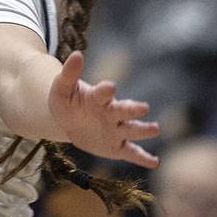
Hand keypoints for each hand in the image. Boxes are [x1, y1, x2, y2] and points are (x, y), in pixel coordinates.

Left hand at [48, 51, 159, 168]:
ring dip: (143, 130)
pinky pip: (132, 153)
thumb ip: (68, 74)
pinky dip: (143, 158)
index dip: (105, 90)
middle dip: (132, 109)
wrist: (69, 122)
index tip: (109, 87)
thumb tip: (76, 54)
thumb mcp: (62, 89)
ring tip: (155, 128)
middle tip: (142, 107)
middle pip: (124, 110)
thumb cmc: (67, 102)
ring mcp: (116, 130)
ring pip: (132, 130)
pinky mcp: (117, 147)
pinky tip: (155, 162)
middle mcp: (112, 113)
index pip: (102, 93)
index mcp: (98, 98)